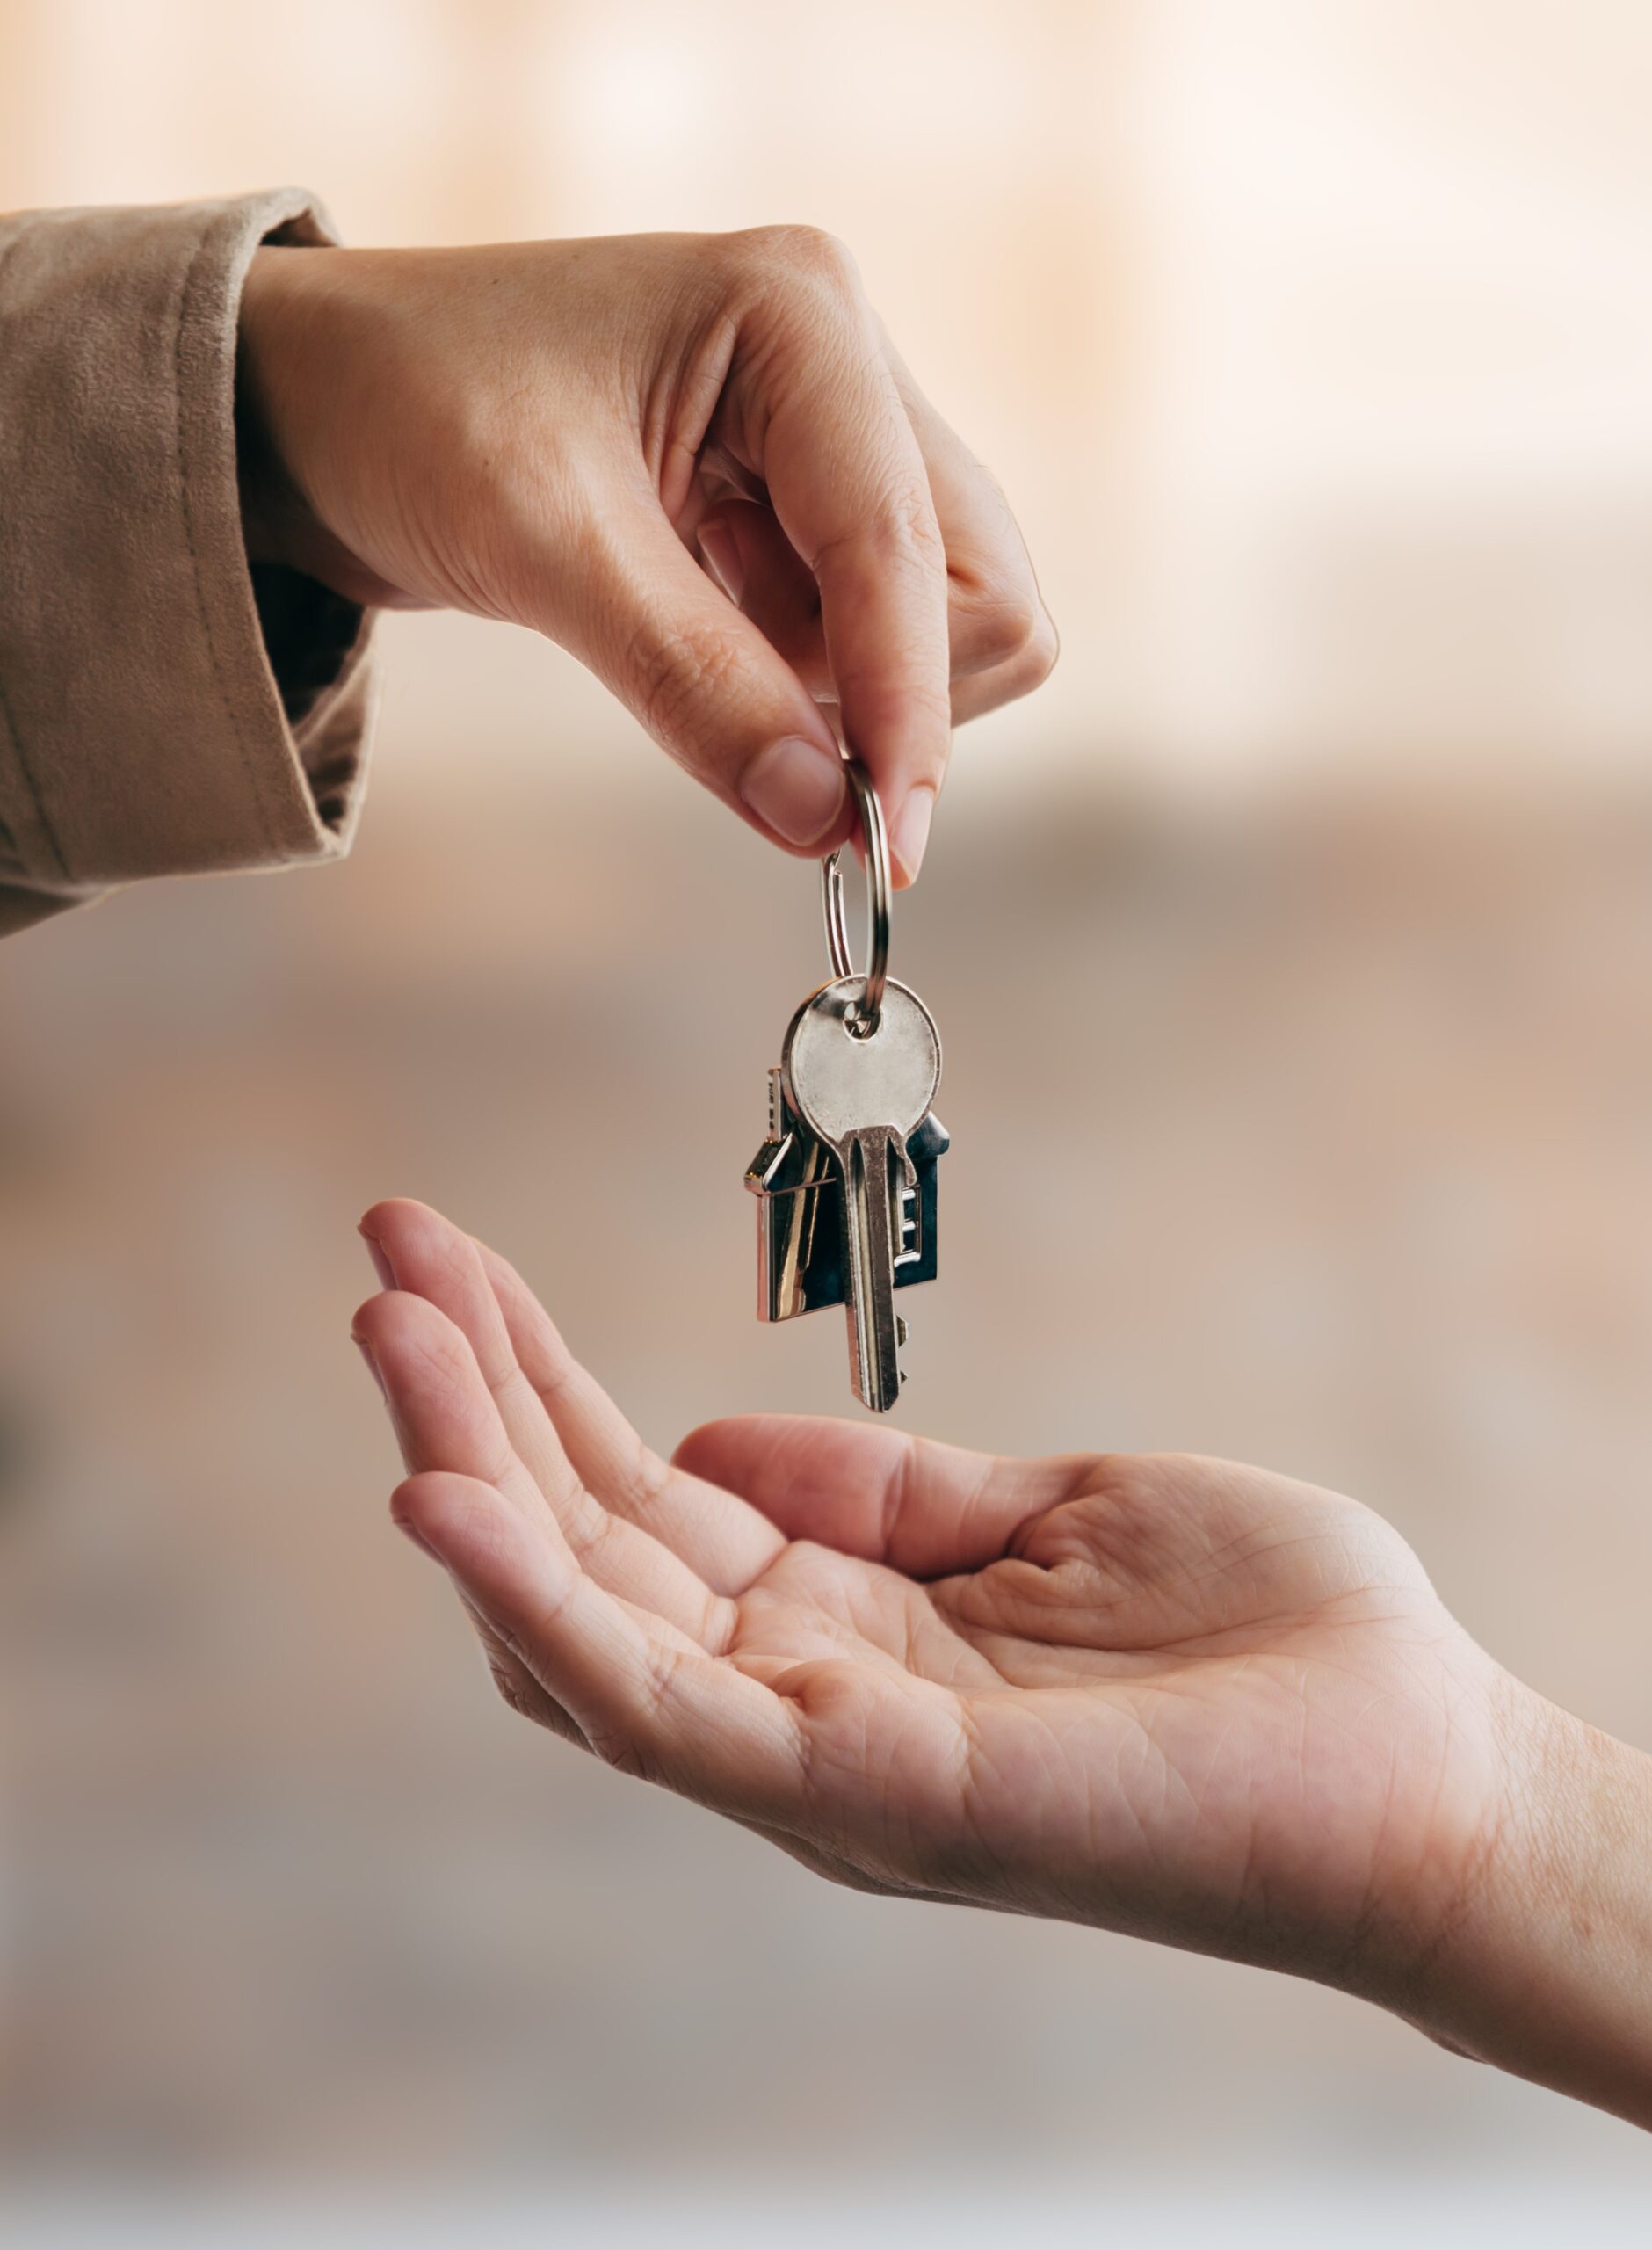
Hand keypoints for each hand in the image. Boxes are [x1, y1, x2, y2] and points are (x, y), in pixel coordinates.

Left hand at [238, 230, 1056, 881]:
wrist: (314, 397)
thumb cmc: (407, 410)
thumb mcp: (540, 545)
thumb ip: (692, 683)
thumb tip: (824, 820)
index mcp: (801, 318)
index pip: (911, 553)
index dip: (903, 709)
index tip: (883, 854)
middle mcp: (847, 366)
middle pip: (982, 590)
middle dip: (894, 698)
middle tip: (775, 756)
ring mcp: (835, 442)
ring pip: (948, 625)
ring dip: (849, 696)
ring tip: (698, 661)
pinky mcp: (803, 513)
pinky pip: (865, 640)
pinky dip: (809, 690)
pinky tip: (707, 653)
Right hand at [352, 1199, 1651, 2128]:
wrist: (1414, 1756)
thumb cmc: (1258, 1643)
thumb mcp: (1050, 1508)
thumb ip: (882, 1488)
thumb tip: (710, 1435)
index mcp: (840, 1626)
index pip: (641, 1496)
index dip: (538, 1380)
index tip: (451, 1258)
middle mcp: (798, 1699)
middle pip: (585, 1547)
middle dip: (473, 1403)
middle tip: (383, 1260)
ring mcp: (818, 1756)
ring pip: (585, 1617)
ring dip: (471, 1477)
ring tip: (389, 1336)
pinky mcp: (864, 1792)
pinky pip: (658, 1702)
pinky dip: (538, 1604)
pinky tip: (449, 1501)